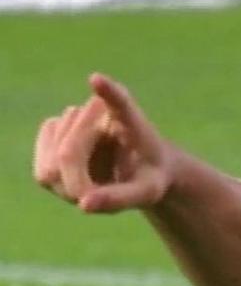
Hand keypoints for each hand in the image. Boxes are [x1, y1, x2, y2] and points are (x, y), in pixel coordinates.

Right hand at [33, 73, 173, 213]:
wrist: (143, 167)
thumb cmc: (150, 179)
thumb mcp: (146, 192)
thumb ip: (119, 198)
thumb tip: (83, 204)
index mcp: (133, 122)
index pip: (120, 104)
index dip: (109, 93)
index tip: (98, 80)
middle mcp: (100, 109)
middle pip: (69, 154)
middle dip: (84, 185)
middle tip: (96, 194)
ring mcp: (73, 118)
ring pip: (52, 165)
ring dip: (75, 184)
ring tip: (101, 177)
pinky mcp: (54, 129)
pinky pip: (44, 172)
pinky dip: (62, 182)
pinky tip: (82, 174)